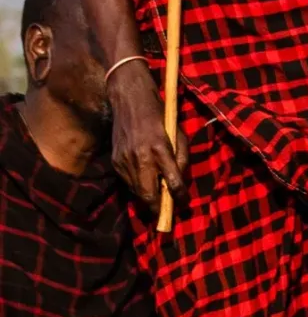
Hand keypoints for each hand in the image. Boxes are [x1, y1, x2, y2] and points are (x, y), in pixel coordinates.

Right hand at [106, 58, 183, 208]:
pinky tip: (144, 184)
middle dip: (158, 208)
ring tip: (157, 202)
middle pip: (148, 194)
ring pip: (136, 191)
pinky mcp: (115, 160)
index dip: (179, 197)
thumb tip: (179, 182)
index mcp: (160, 149)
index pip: (172, 182)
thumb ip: (180, 158)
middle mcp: (140, 157)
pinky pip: (127, 181)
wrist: (129, 102)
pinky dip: (137, 186)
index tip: (183, 204)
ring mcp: (124, 160)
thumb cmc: (160, 116)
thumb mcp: (178, 134)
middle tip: (166, 214)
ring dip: (147, 198)